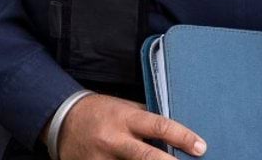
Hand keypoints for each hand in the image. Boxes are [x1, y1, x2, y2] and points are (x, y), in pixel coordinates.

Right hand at [55, 93, 206, 159]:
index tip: (200, 147)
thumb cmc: (99, 112)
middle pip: (147, 157)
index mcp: (124, 118)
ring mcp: (102, 159)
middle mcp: (113, 139)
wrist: (61, 120)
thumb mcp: (123, 107)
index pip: (159, 125)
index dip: (182, 137)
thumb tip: (175, 132)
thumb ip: (146, 118)